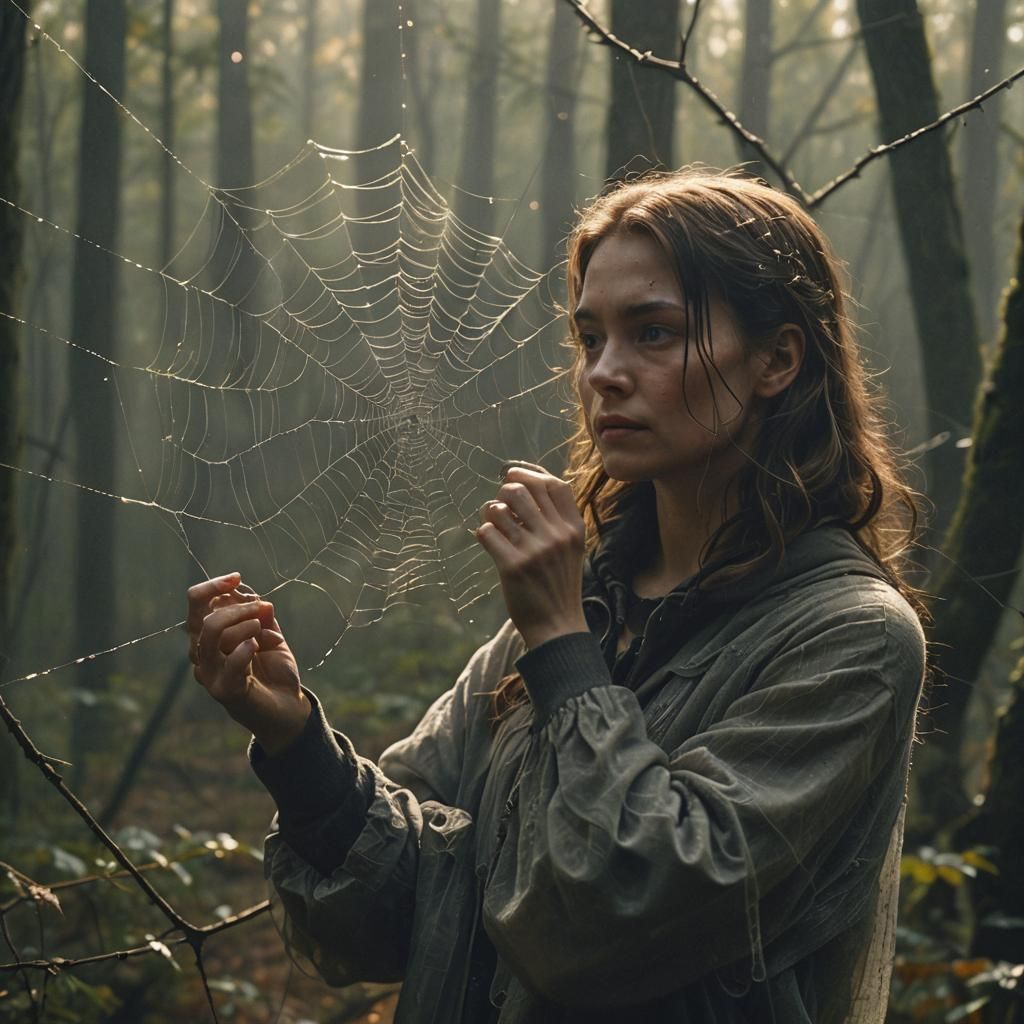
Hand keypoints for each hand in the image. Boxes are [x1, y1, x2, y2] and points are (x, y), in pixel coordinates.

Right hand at [187, 573, 309, 754]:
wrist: (287, 704)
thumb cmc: (273, 667)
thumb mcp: (269, 631)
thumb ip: (259, 611)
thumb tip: (249, 594)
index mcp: (208, 635)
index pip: (196, 603)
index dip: (213, 586)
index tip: (236, 578)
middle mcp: (202, 654)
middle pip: (205, 618)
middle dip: (238, 607)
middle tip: (263, 611)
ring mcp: (210, 674)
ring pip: (213, 635)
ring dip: (244, 625)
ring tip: (263, 632)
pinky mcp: (224, 691)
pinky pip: (228, 664)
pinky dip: (244, 649)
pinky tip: (257, 646)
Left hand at [474, 463, 587, 649]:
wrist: (557, 626)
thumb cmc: (559, 584)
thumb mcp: (572, 548)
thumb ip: (558, 519)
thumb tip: (526, 484)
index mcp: (573, 529)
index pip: (552, 484)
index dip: (528, 473)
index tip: (512, 474)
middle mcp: (556, 536)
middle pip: (521, 490)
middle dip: (503, 493)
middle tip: (502, 507)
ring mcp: (534, 551)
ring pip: (499, 509)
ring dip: (490, 513)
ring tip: (494, 525)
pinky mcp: (512, 566)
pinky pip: (486, 532)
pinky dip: (484, 534)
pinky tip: (491, 544)